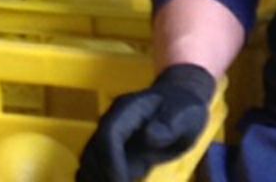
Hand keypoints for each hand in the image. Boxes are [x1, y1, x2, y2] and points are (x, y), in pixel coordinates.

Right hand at [76, 63, 215, 181]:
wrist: (177, 101)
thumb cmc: (183, 109)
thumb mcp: (186, 115)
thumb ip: (169, 126)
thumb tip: (148, 136)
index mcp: (128, 109)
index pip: (109, 136)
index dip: (111, 162)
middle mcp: (110, 122)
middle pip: (93, 154)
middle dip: (104, 178)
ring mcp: (106, 137)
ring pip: (89, 165)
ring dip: (100, 180)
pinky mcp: (108, 152)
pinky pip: (95, 171)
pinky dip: (102, 180)